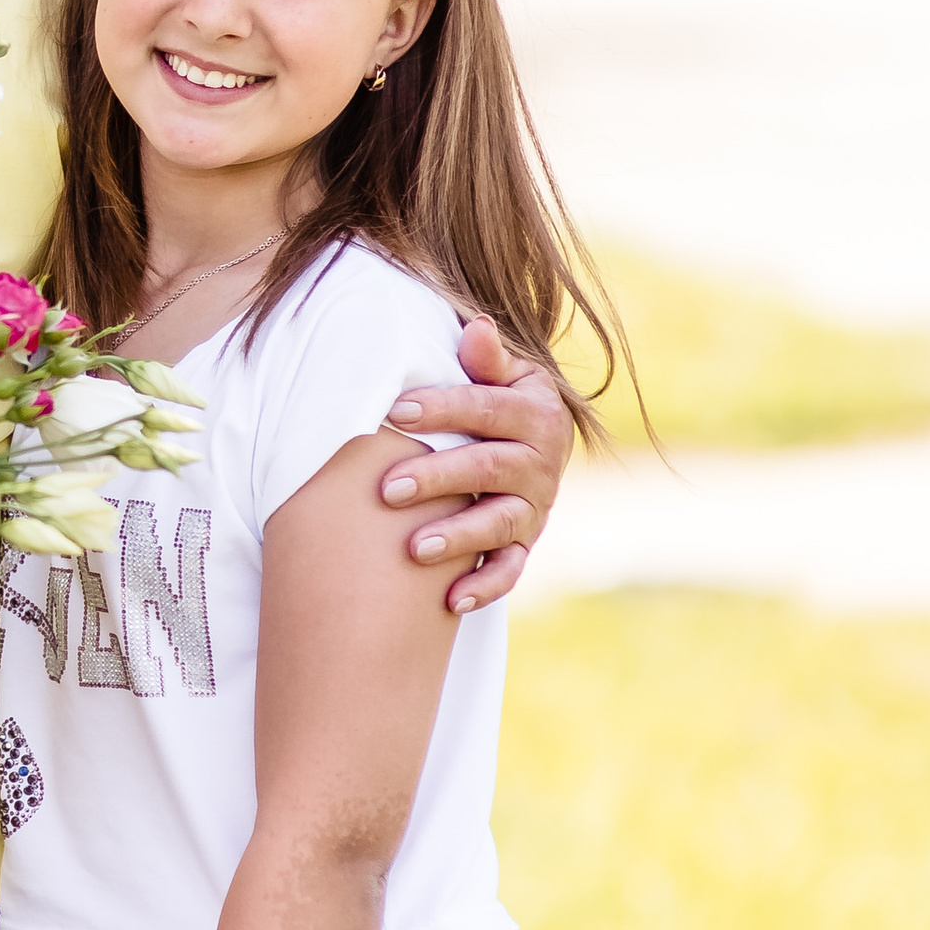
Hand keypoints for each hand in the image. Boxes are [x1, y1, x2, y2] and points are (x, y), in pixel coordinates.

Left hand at [378, 316, 572, 611]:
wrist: (533, 443)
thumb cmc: (497, 400)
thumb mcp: (501, 374)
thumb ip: (486, 358)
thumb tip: (475, 329)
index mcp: (537, 413)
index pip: (489, 408)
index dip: (444, 408)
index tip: (397, 410)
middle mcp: (543, 464)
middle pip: (490, 469)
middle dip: (438, 478)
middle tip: (386, 488)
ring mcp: (534, 509)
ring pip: (499, 524)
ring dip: (458, 537)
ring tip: (412, 549)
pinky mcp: (523, 545)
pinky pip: (509, 571)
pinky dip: (485, 587)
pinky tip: (451, 601)